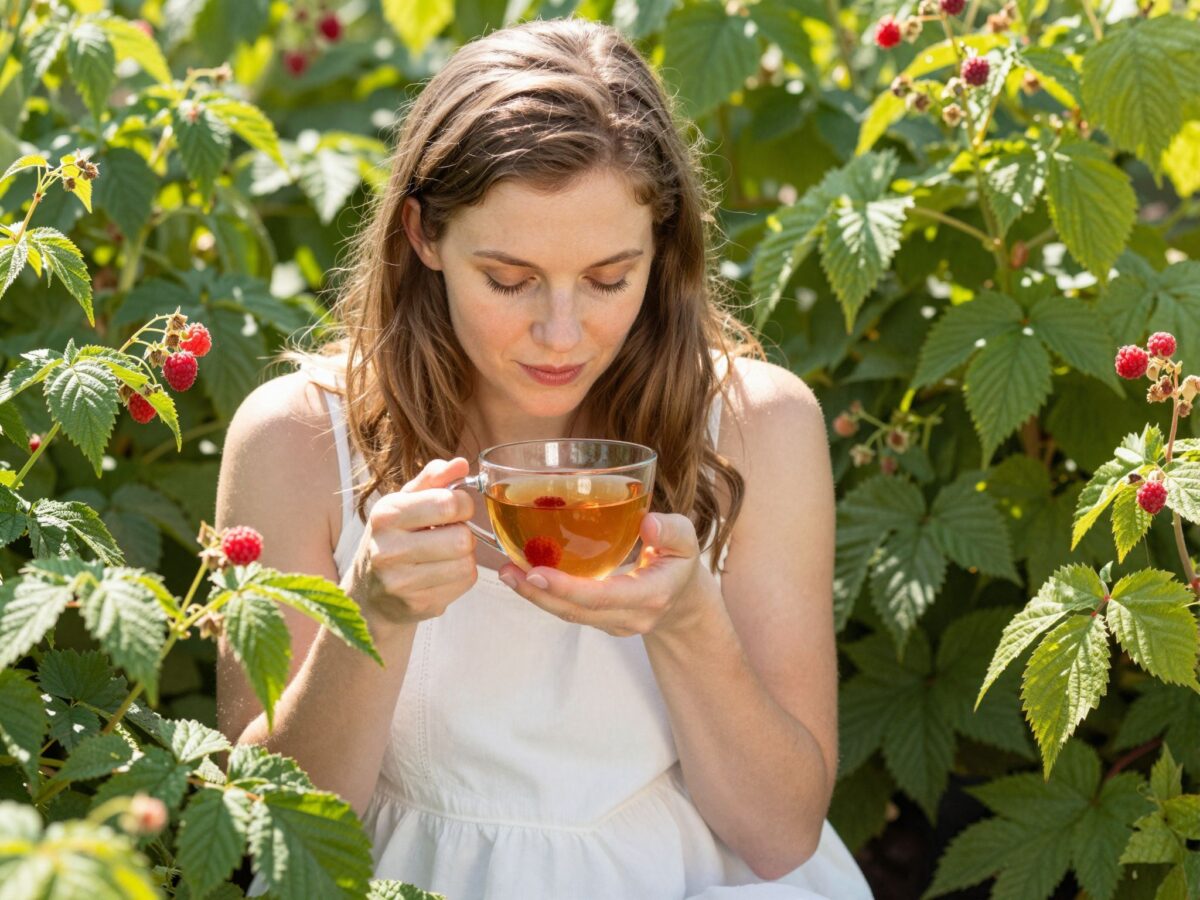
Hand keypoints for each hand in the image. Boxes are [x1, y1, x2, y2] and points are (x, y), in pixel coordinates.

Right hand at [345, 457, 477, 626]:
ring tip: (444, 553)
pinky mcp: (417, 605)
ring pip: (466, 563)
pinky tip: (442, 572)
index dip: (462, 504)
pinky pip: (464, 583)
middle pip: (462, 538)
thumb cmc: (392, 539)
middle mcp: (387, 550)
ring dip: (464, 556)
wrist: (368, 594)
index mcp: (385, 514)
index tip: (454, 508)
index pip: (448, 504)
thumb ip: (433, 479)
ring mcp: (401, 583)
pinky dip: (461, 576)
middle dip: (464, 532)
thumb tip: (462, 463)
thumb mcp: (404, 502)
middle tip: (450, 532)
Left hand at [497, 513, 715, 637]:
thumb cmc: (680, 562)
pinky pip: (568, 610)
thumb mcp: (687, 541)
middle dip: (537, 593)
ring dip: (534, 595)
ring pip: (567, 614)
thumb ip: (672, 530)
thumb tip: (648, 522)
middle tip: (506, 570)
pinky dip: (543, 594)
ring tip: (505, 572)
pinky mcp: (599, 621)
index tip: (537, 572)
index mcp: (650, 596)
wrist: (682, 600)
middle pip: (575, 611)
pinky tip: (522, 574)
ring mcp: (612, 623)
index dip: (567, 588)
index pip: (603, 597)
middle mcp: (628, 617)